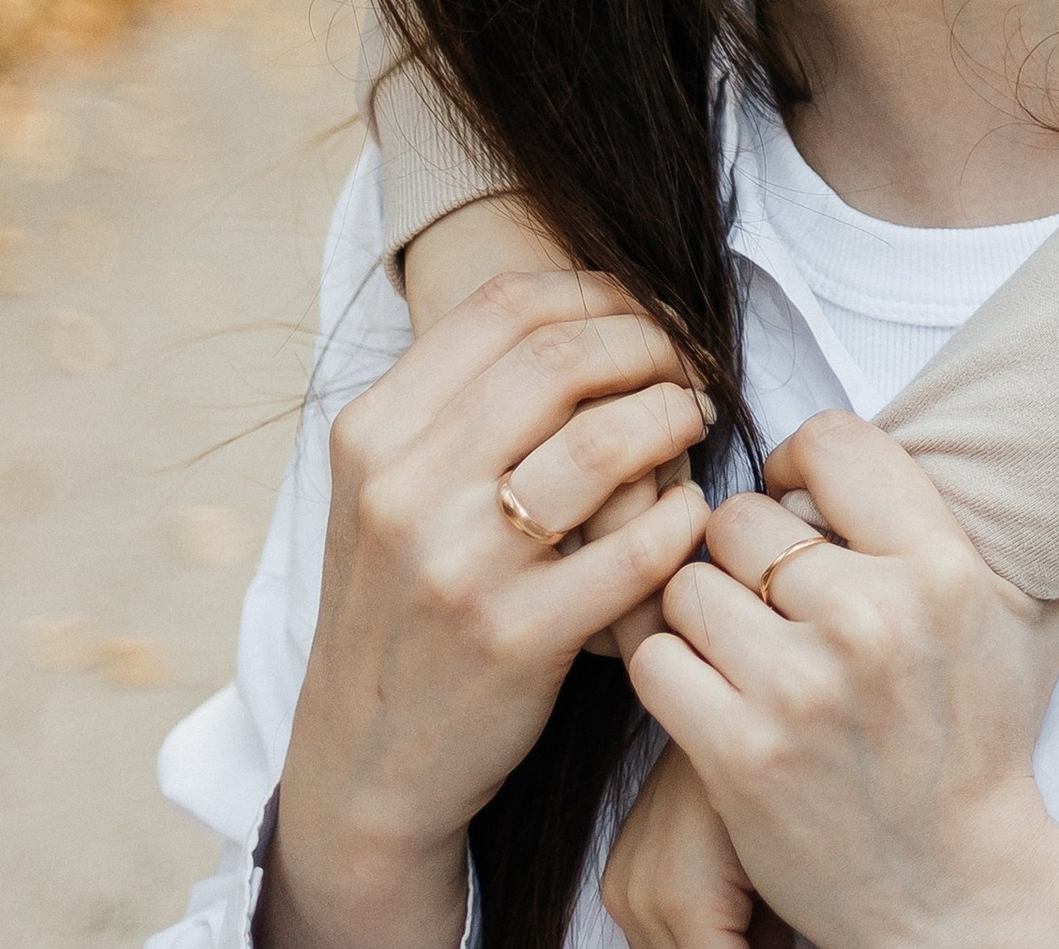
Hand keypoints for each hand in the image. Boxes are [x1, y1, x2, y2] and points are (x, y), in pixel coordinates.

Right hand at [264, 272, 715, 948]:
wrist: (363, 766)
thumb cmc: (402, 603)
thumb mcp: (388, 489)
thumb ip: (462, 399)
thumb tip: (585, 308)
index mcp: (373, 433)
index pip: (507, 307)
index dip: (600, 293)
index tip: (648, 311)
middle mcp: (406, 490)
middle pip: (564, 359)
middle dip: (652, 345)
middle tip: (690, 365)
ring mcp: (459, 566)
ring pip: (606, 440)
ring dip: (676, 415)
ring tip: (695, 421)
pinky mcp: (516, 640)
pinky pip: (636, 548)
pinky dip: (681, 517)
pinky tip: (688, 515)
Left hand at [628, 410, 1058, 948]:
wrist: (956, 888)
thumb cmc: (981, 739)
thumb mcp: (1014, 610)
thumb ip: (962, 520)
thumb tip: (934, 433)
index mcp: (939, 566)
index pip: (832, 441)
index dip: (798, 459)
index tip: (795, 497)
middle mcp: (870, 615)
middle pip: (742, 516)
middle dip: (746, 551)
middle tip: (768, 593)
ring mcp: (800, 687)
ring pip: (689, 583)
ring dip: (703, 612)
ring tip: (739, 646)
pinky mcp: (739, 755)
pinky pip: (657, 659)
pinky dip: (672, 670)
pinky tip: (709, 690)